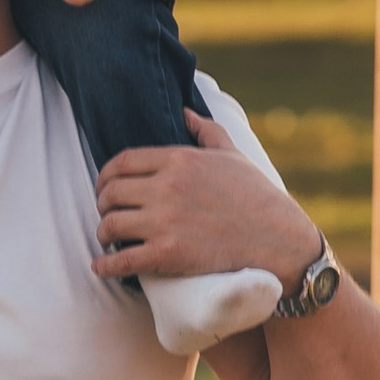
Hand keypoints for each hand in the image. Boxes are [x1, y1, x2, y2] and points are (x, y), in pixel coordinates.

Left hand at [95, 111, 323, 289]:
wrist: (278, 240)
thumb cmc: (256, 196)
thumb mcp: (232, 155)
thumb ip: (206, 131)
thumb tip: (186, 112)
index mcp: (179, 159)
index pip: (122, 163)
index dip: (105, 177)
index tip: (104, 188)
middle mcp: (167, 187)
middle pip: (110, 193)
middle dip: (102, 205)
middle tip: (106, 214)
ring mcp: (165, 221)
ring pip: (110, 225)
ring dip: (103, 234)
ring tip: (108, 240)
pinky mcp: (168, 254)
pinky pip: (122, 260)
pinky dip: (105, 266)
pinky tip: (101, 268)